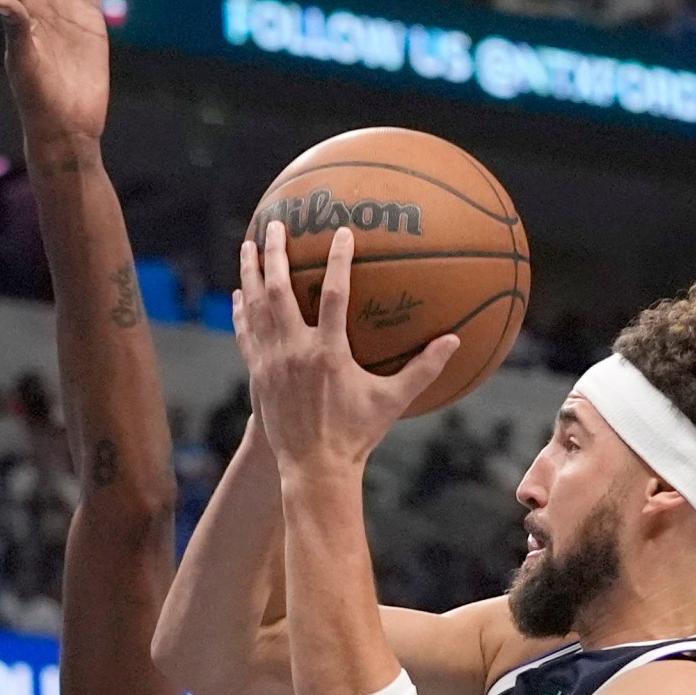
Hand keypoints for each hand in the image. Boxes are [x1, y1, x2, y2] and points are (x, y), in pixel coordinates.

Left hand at [236, 222, 457, 478]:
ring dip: (251, 274)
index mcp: (329, 354)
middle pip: (280, 291)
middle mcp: (296, 353)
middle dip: (276, 254)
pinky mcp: (258, 376)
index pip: (334, 294)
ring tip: (249, 246)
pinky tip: (240, 294)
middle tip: (275, 225)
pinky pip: (247, 335)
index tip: (342, 232)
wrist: (314, 469)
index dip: (338, 260)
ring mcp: (272, 363)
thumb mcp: (392, 401)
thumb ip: (423, 369)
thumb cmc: (356, 435)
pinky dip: (242, 312)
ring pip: (256, 308)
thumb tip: (455, 341)